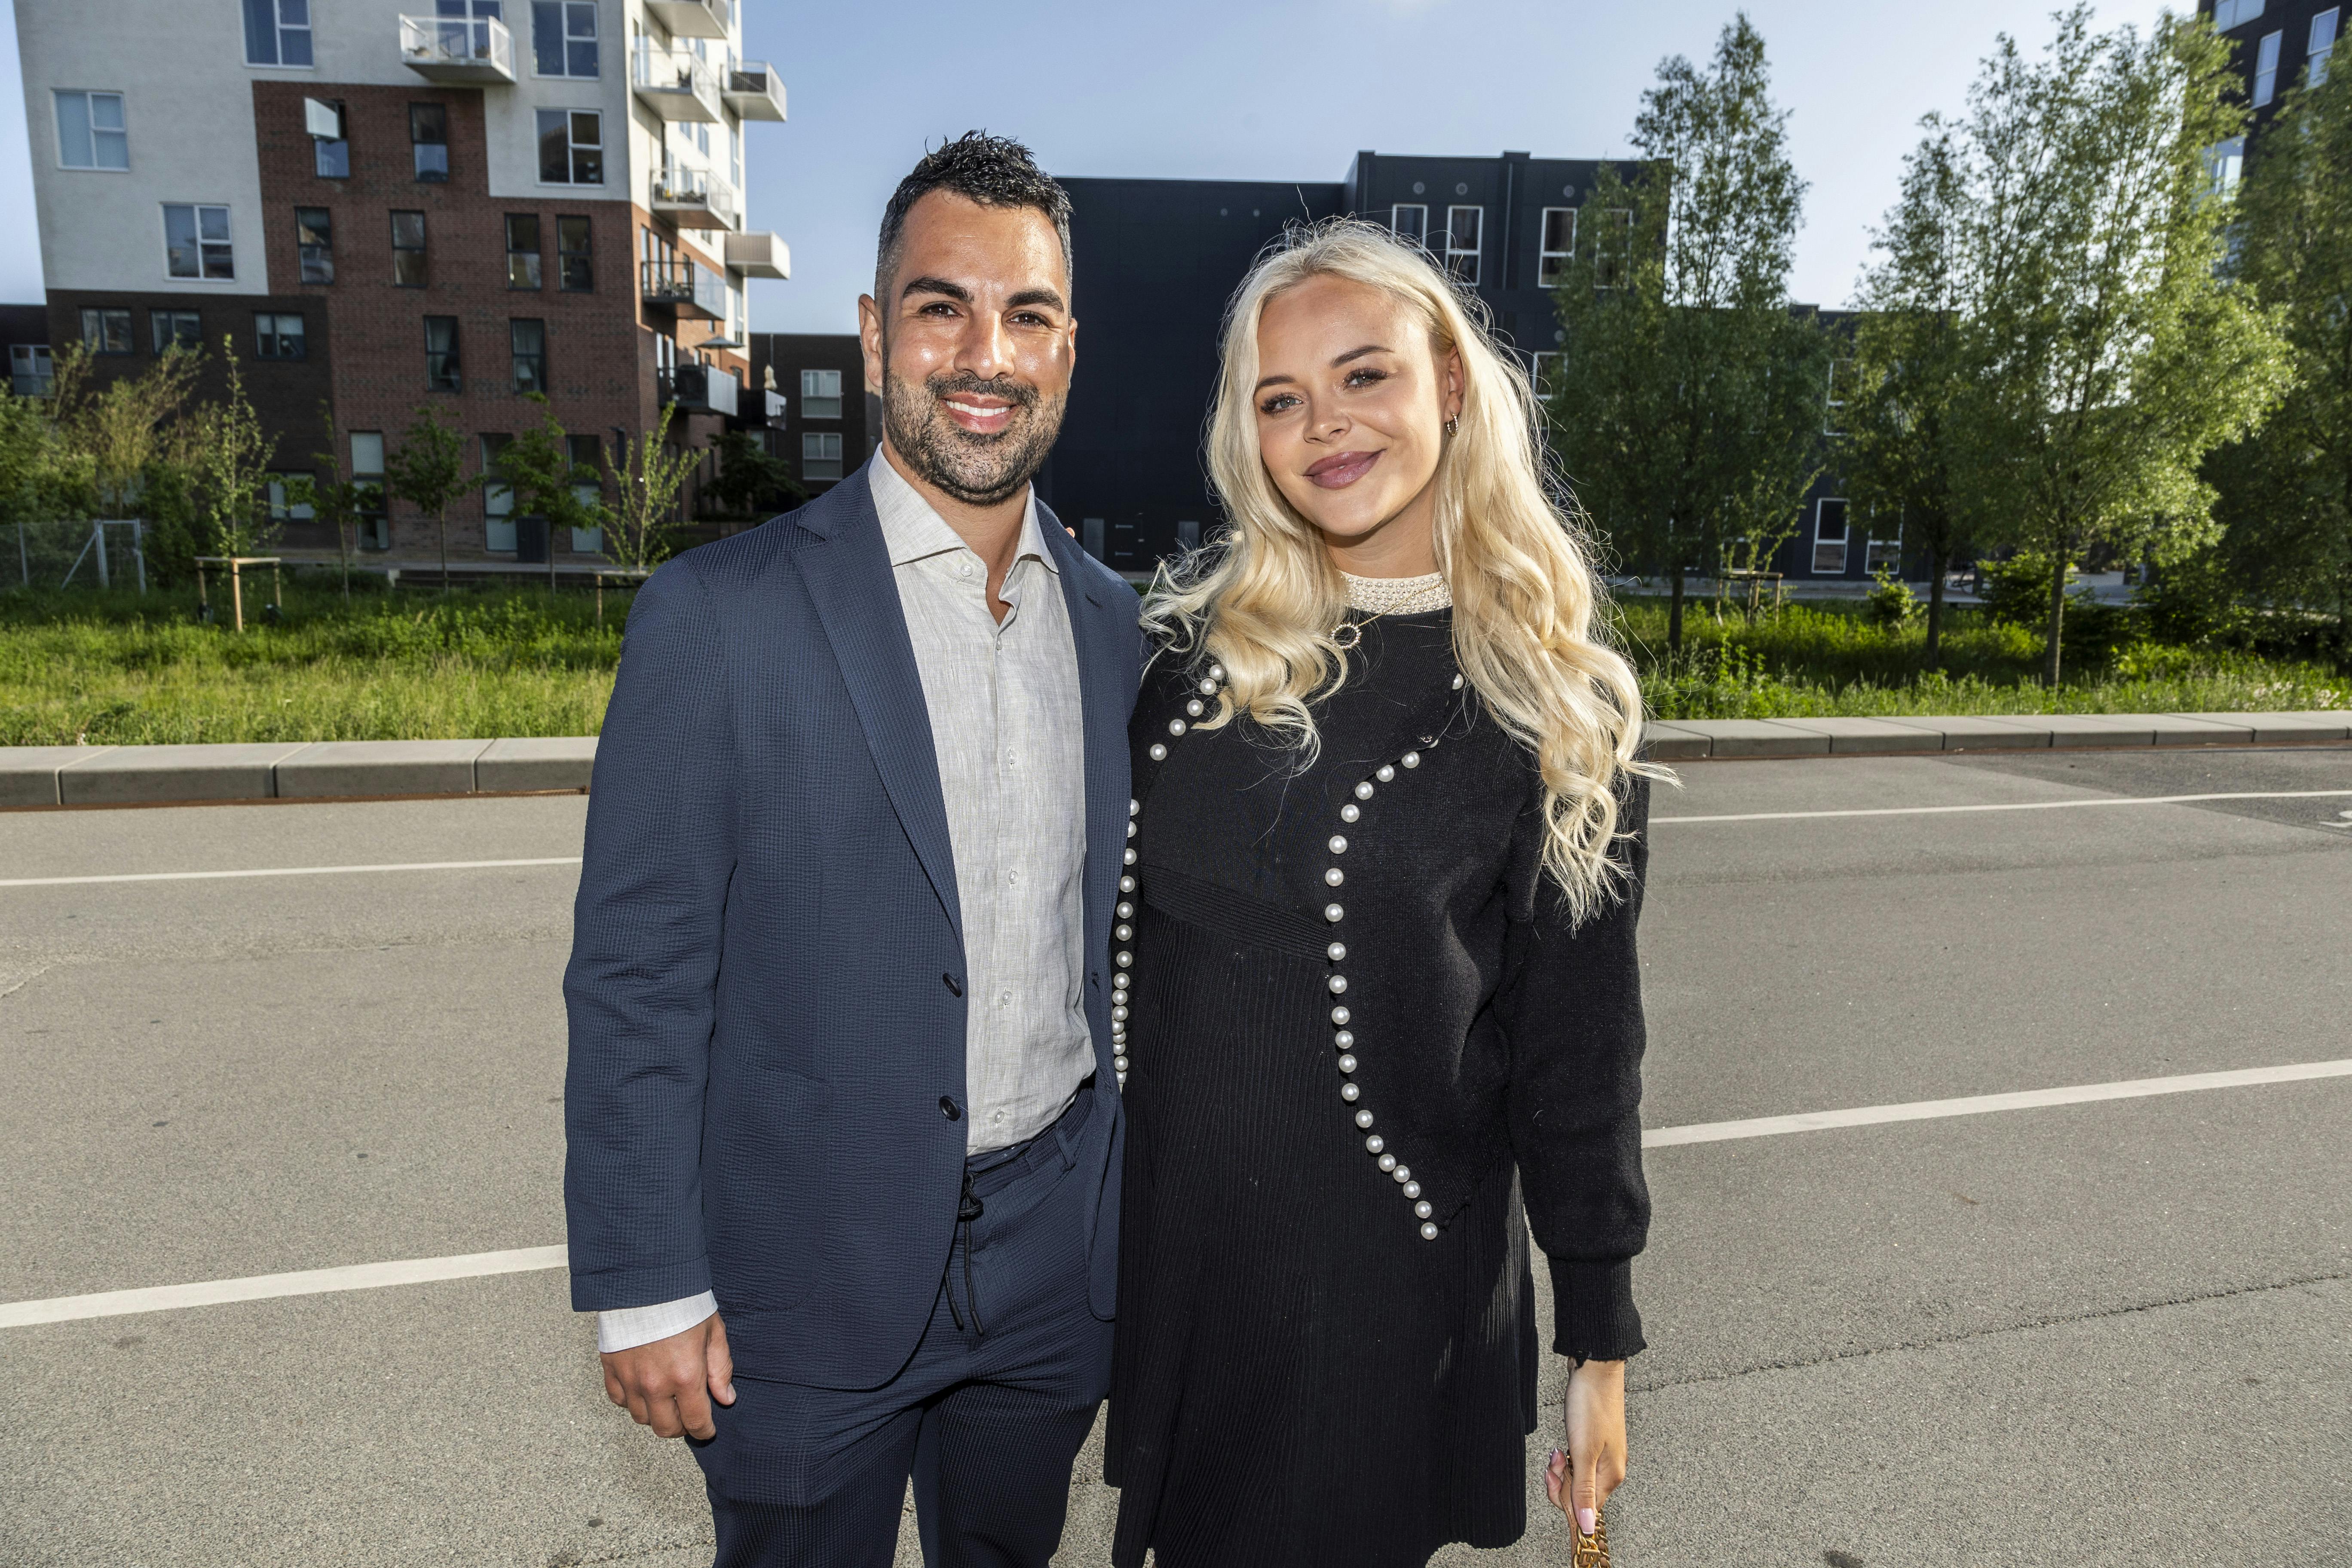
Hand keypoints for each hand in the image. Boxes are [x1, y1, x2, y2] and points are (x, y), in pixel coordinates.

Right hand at [600, 1313, 734, 1439]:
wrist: (646, 1280)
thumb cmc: (683, 1303)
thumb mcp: (713, 1332)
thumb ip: (721, 1369)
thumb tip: (726, 1398)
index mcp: (686, 1376)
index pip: (695, 1422)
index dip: (704, 1431)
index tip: (708, 1430)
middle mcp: (655, 1384)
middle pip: (665, 1428)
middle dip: (680, 1428)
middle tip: (687, 1417)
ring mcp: (630, 1379)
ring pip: (641, 1417)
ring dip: (655, 1415)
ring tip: (666, 1400)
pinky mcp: (611, 1369)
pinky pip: (619, 1400)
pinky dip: (631, 1400)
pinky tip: (643, 1388)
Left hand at [1544, 1358, 1626, 1539]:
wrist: (1595, 1369)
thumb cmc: (1591, 1405)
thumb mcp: (1583, 1452)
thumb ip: (1583, 1491)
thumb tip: (1588, 1527)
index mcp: (1611, 1476)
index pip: (1585, 1509)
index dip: (1564, 1498)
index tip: (1553, 1478)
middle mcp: (1610, 1470)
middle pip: (1578, 1495)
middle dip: (1560, 1482)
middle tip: (1556, 1458)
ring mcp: (1602, 1456)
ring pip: (1574, 1478)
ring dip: (1560, 1469)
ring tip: (1557, 1450)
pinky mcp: (1594, 1444)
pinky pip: (1575, 1464)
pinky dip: (1564, 1458)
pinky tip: (1560, 1447)